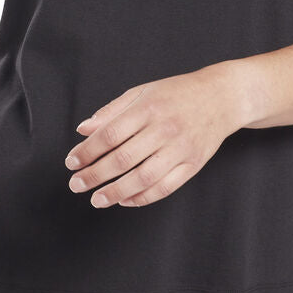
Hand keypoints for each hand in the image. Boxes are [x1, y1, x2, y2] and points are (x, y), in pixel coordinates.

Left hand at [64, 66, 243, 208]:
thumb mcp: (143, 92)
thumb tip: (83, 130)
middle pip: (123, 159)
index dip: (87, 151)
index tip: (71, 163)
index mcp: (149, 108)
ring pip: (143, 178)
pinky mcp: (193, 165)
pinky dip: (142, 198)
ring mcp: (180, 149)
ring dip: (115, 193)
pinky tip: (124, 200)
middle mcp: (164, 129)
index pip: (110, 134)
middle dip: (95, 175)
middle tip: (76, 185)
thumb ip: (112, 111)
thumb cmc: (177, 93)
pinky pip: (164, 188)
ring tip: (96, 199)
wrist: (221, 97)